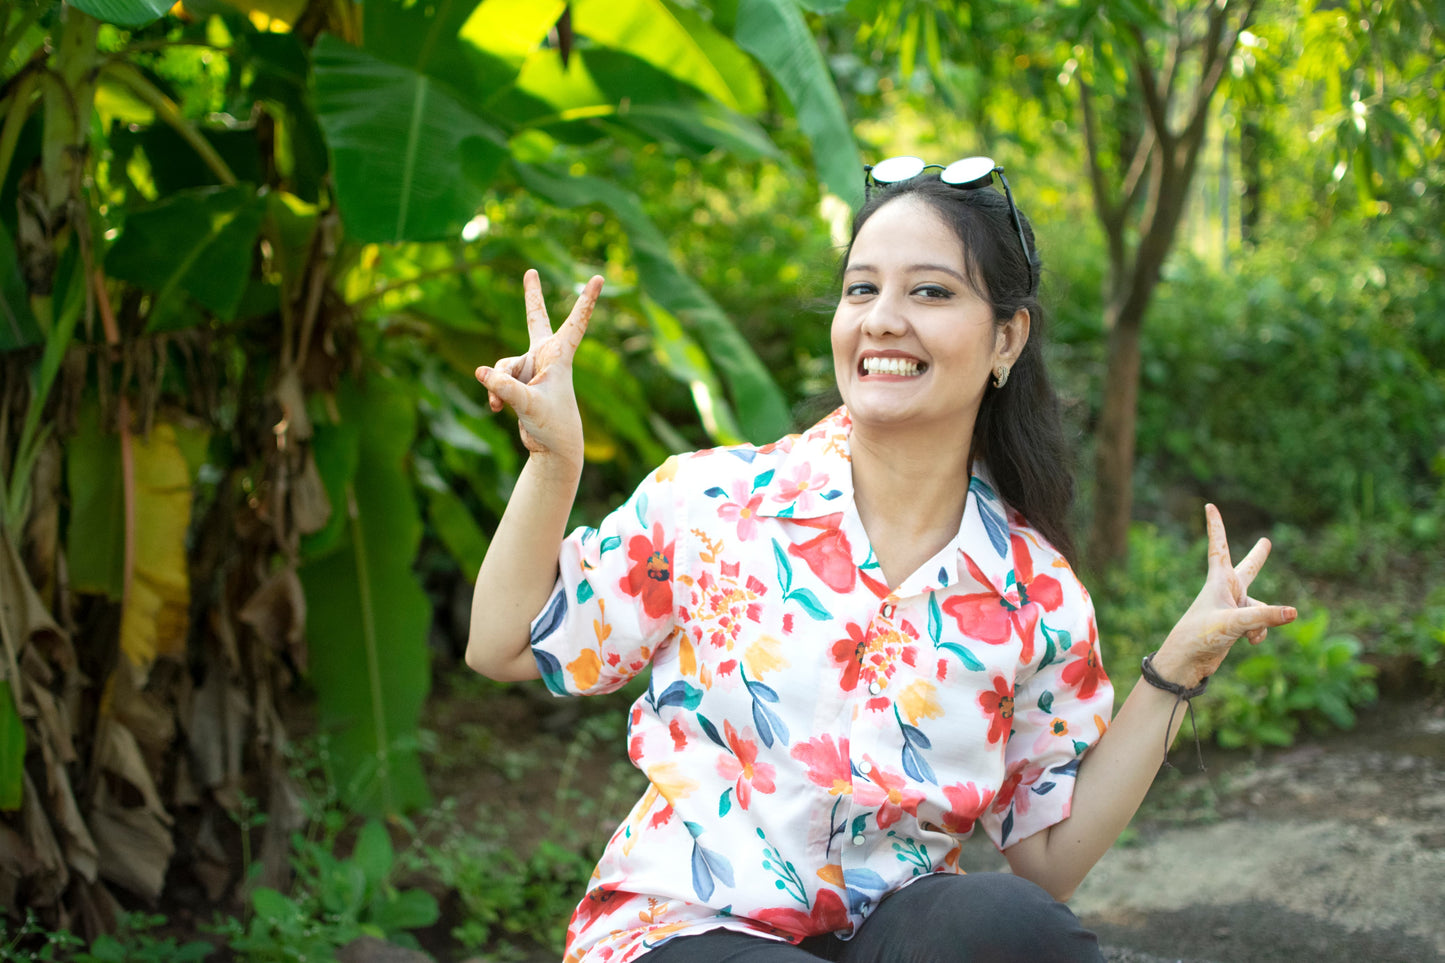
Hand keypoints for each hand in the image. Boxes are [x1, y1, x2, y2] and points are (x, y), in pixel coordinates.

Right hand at [476, 269, 603, 461]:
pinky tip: (497, 410)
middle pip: (535, 320)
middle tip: (530, 272)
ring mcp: (531, 369)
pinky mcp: (519, 383)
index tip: (598, 278)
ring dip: (500, 385)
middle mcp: (545, 357)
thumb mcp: (528, 405)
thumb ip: (504, 387)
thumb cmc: (552, 424)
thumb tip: (479, 371)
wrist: (553, 448)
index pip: (576, 323)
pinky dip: (494, 392)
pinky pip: (498, 380)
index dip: (586, 300)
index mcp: (560, 356)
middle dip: (531, 297)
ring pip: (504, 365)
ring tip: (502, 405)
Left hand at [1154, 504, 1297, 688]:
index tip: (1209, 505)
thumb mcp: (1235, 623)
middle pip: (1248, 570)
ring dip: (1261, 621)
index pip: (1219, 546)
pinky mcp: (1235, 626)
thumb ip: (1265, 617)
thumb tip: (1294, 613)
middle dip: (1258, 558)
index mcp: (1219, 580)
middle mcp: (1226, 591)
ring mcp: (1232, 608)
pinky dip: (1259, 634)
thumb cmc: (1200, 635)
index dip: (1216, 525)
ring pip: (1261, 609)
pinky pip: (1259, 626)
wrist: (1186, 662)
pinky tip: (1249, 643)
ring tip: (1248, 635)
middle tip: (1266, 542)